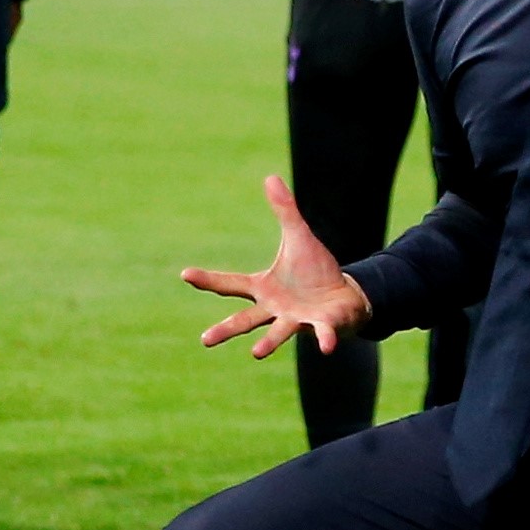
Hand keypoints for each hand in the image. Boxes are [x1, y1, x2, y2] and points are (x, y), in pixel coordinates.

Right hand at [181, 175, 371, 358]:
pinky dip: (324, 340)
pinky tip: (326, 347)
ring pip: (279, 332)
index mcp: (263, 289)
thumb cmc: (315, 272)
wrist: (344, 297)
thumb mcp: (298, 236)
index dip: (208, 279)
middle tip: (205, 340)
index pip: (230, 284)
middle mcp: (275, 309)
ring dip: (268, 342)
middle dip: (226, 330)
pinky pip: (322, 333)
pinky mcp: (322, 326)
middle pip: (245, 321)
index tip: (185, 274)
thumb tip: (270, 177)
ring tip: (255, 353)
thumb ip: (284, 211)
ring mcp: (297, 320)